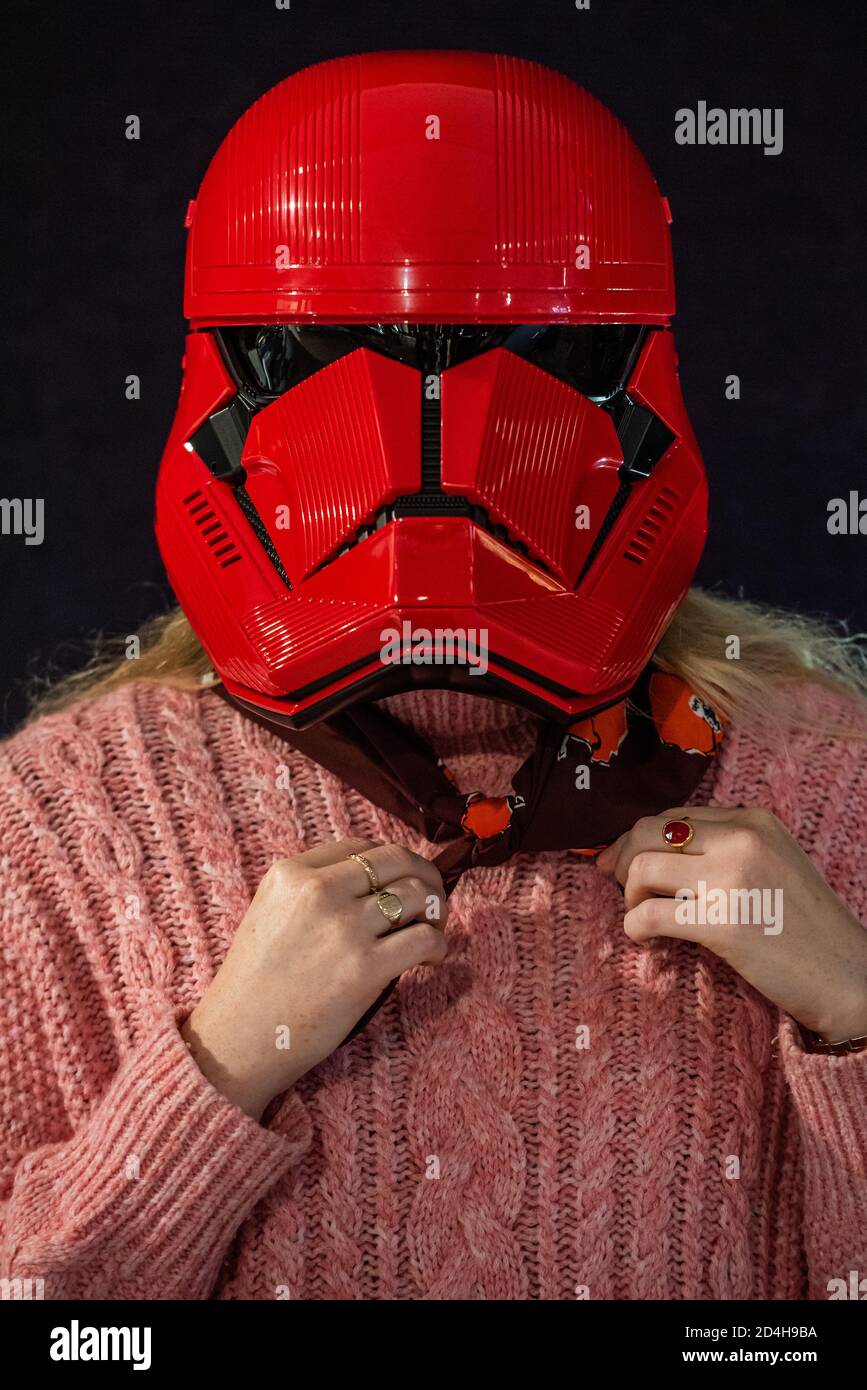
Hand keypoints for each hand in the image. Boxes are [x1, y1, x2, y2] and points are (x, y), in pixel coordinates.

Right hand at [181, 837, 447, 1118]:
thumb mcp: (269, 914)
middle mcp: (318, 891)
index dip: (391, 863)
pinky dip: (438, 946)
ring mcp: (343, 928)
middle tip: (433, 902)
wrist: (237, 1042)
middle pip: (397, 860)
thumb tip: (374, 883)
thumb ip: (310, 891)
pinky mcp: (365, 967)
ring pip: (418, 894)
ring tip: (430, 932)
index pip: (362, 848)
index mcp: (291, 874)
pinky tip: (430, 959)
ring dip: (435, 911)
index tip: (402, 882)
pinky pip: (425, 938)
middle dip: (426, 877)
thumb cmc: (255, 985)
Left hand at [596, 806, 866, 1043]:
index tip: (623, 863)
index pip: (673, 816)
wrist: (848, 975)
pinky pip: (648, 915)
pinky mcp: (721, 923)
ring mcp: (731, 879)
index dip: (638, 839)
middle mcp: (742, 839)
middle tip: (620, 887)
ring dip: (628, 895)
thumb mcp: (773, 862)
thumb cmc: (805, 926)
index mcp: (753, 819)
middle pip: (647, 832)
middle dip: (622, 859)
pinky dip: (634, 927)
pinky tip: (645, 939)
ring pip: (641, 868)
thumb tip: (649, 849)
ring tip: (640, 914)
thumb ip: (725, 848)